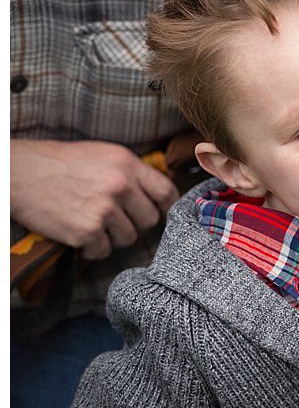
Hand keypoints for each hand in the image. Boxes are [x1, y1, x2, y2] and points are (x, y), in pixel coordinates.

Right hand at [10, 139, 179, 261]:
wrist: (22, 173)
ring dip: (112, 237)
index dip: (166, 207)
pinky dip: (92, 249)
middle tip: (116, 221)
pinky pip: (102, 252)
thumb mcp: (104, 155)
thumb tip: (152, 192)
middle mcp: (120, 186)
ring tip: (94, 225)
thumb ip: (130, 172)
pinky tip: (80, 236)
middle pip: (149, 220)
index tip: (160, 214)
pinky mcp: (85, 231)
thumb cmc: (61, 162)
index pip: (165, 191)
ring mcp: (104, 209)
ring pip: (127, 238)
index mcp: (128, 164)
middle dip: (135, 224)